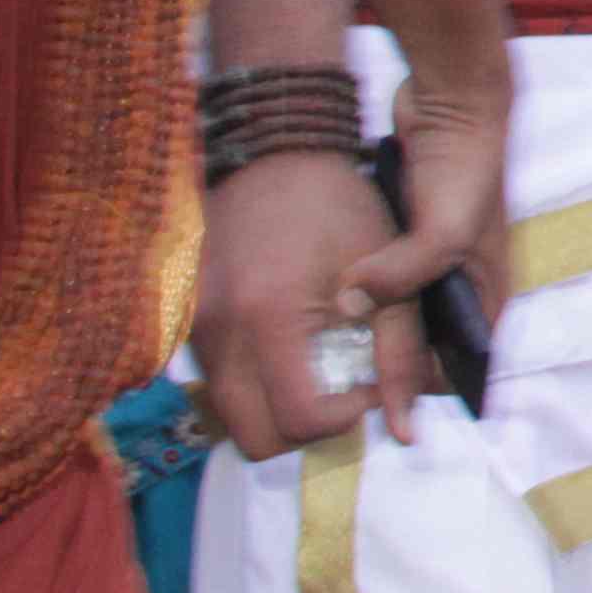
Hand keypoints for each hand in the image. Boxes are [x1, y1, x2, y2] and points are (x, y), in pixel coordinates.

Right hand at [195, 152, 410, 458]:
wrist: (273, 154)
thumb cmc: (337, 206)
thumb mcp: (385, 274)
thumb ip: (400, 354)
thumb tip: (406, 428)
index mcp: (270, 318)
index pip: (299, 420)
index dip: (343, 417)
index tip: (366, 387)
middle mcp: (218, 332)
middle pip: (253, 438)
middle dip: (304, 429)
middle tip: (340, 390)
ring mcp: (193, 329)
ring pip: (229, 415)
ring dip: (274, 410)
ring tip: (317, 366)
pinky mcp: (185, 323)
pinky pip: (216, 383)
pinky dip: (252, 385)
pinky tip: (287, 348)